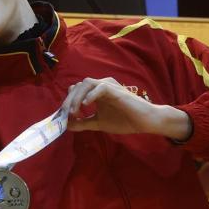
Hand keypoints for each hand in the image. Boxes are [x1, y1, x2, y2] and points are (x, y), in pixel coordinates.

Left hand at [63, 76, 190, 140]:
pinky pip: (100, 87)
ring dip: (77, 97)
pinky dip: (91, 95)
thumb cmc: (124, 120)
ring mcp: (108, 86)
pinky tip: (86, 106)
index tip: (63, 115)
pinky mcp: (116, 90)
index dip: (67, 101)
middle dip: (68, 100)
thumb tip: (67, 125)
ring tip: (74, 112)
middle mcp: (100, 86)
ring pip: (86, 83)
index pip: (75, 90)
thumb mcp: (99, 123)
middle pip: (78, 86)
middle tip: (65, 114)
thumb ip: (83, 123)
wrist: (144, 121)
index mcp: (95, 93)